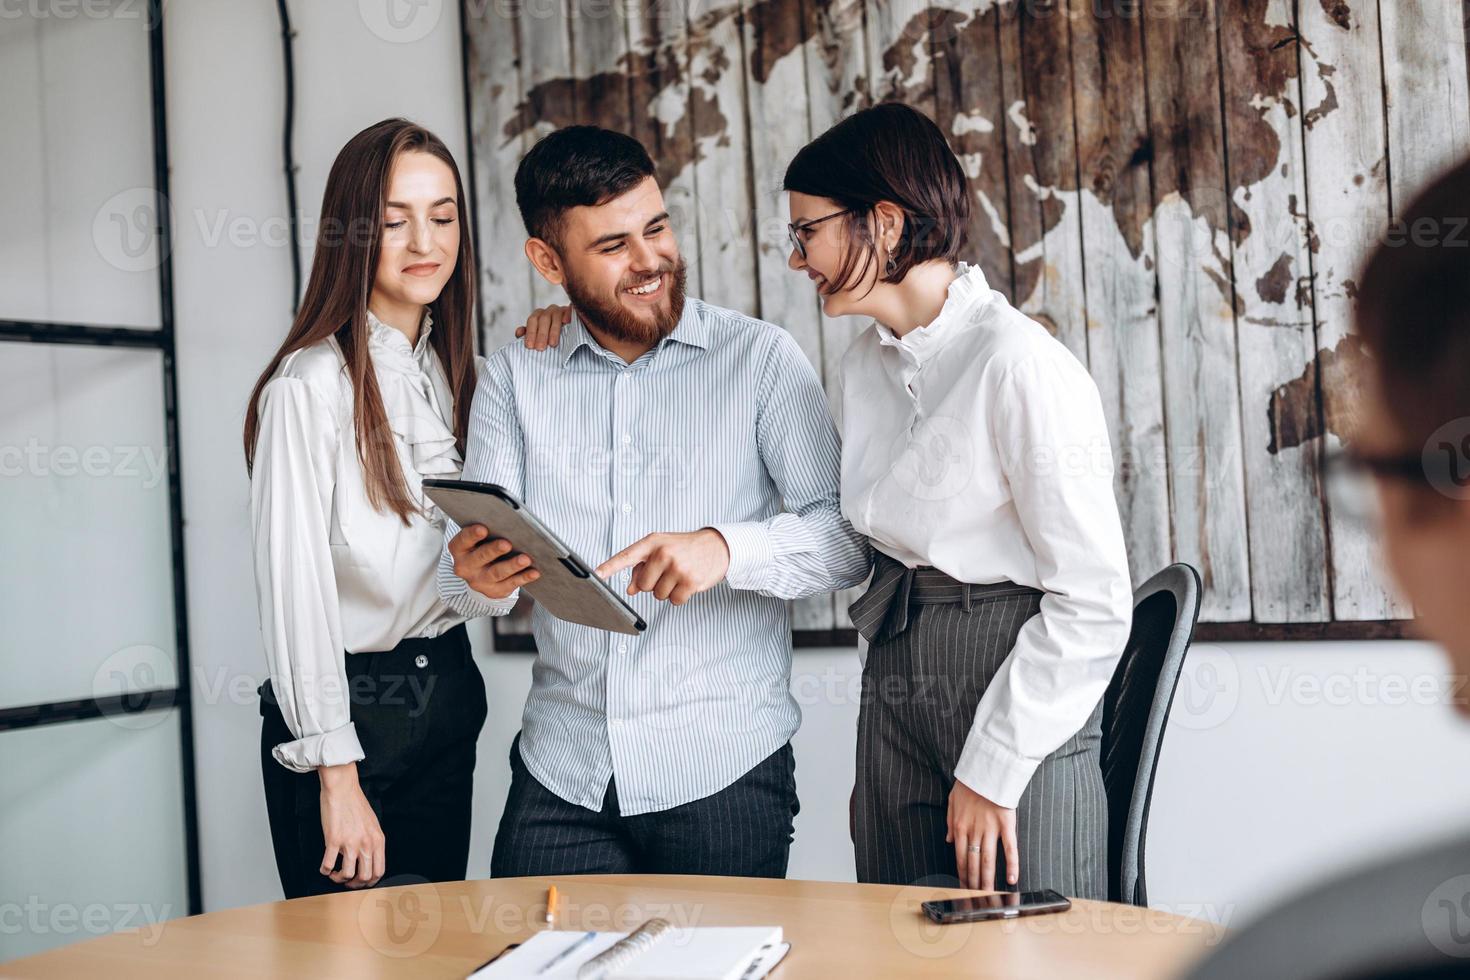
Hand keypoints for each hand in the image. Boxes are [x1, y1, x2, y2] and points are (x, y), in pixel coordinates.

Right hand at [318, 762, 384, 887]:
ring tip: (334, 873)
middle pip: (364, 877)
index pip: (379, 871)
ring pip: (347, 874)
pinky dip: (325, 870)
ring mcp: (350, 842)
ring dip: (339, 879)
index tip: (360, 881)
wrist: (343, 789)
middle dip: (354, 884)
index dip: (369, 882)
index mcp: (378, 840)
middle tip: (346, 880)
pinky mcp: (333, 840)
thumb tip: (368, 859)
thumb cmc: (356, 804)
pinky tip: (324, 866)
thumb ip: (372, 842)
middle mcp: (366, 843)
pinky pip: (328, 865)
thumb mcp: (372, 824)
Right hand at [449, 524, 539, 599]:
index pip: (463, 540)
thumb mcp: (478, 539)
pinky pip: (511, 584)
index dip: (472, 535)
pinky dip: (524, 577)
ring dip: (512, 566)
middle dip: (494, 550)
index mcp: (459, 550)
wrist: (480, 575)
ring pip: (497, 573)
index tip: (483, 529)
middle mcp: (466, 567)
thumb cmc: (482, 547)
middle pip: (480, 557)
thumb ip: (488, 531)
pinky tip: (534, 572)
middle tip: (507, 544)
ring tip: (525, 559)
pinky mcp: (495, 591)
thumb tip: (508, 522)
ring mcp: (480, 581)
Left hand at [513, 304, 569, 349]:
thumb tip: (518, 333)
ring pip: (555, 316)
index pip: (532, 321)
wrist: (569, 330)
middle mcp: (548, 311)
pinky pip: (569, 310)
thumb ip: (528, 334)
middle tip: (540, 348)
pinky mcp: (571, 311)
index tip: (530, 346)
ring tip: (552, 344)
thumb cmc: (550, 335)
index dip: (530, 333)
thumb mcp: (538, 335)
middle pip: (543, 319)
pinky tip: (566, 322)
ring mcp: (560, 310)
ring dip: (553, 331)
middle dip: (541, 335)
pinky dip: (567, 314)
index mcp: (538, 315)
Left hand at [595, 529, 730, 604]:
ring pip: (658, 595)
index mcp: (652, 543)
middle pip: (643, 585)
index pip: (626, 556)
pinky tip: (687, 584)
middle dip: (654, 584)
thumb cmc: (684, 548)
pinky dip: (680, 597)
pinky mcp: (690, 581)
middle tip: (668, 572)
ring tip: (680, 576)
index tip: (596, 575)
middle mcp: (663, 553)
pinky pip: (674, 601)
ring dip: (668, 591)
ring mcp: (677, 567)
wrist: (717, 546)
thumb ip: (642, 567)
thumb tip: (630, 589)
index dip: (610, 567)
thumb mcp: (662, 549)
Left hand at [946, 778, 1018, 890]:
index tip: (963, 886)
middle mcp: (974, 831)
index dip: (962, 874)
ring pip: (988, 860)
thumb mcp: (951, 801)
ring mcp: (990, 829)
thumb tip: (949, 842)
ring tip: (989, 894)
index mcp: (959, 826)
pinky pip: (1010, 848)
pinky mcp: (1006, 824)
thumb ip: (949, 823)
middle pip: (973, 863)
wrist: (986, 768)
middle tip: (975, 897)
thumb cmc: (969, 783)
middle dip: (974, 882)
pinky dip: (1012, 865)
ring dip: (988, 879)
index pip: (960, 857)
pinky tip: (1012, 879)